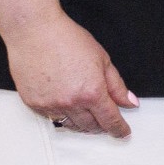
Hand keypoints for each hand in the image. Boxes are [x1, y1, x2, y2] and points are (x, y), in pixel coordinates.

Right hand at [10, 13, 137, 137]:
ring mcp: (50, 105)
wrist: (35, 32)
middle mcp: (71, 103)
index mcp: (92, 92)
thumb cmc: (67, 40)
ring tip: (87, 116)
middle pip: (91, 127)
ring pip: (70, 125)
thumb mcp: (103, 60)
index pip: (110, 120)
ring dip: (82, 124)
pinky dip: (62, 115)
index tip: (123, 132)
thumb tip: (130, 102)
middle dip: (101, 127)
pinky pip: (51, 117)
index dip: (119, 129)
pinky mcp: (33, 103)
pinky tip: (66, 106)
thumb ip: (117, 86)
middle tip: (106, 122)